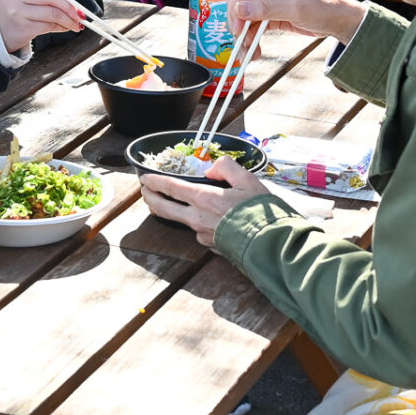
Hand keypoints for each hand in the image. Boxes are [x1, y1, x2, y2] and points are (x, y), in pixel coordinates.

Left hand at [140, 160, 270, 246]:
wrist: (271, 244)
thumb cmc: (261, 212)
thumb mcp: (247, 180)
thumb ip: (227, 168)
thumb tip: (212, 169)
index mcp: (204, 198)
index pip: (171, 187)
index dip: (155, 182)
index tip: (144, 178)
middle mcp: (198, 218)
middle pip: (165, 209)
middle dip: (151, 199)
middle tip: (145, 192)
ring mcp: (203, 234)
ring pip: (180, 221)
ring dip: (169, 212)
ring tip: (164, 204)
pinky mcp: (212, 246)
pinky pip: (198, 232)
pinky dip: (194, 224)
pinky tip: (200, 220)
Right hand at [226, 0, 366, 44]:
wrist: (341, 21)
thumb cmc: (325, 8)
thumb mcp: (296, 9)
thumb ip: (268, 9)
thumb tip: (241, 8)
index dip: (237, 8)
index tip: (237, 28)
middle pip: (242, 5)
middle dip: (239, 25)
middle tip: (241, 42)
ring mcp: (271, 3)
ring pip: (248, 19)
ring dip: (246, 36)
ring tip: (250, 52)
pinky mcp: (275, 16)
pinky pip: (257, 27)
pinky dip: (253, 38)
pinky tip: (255, 50)